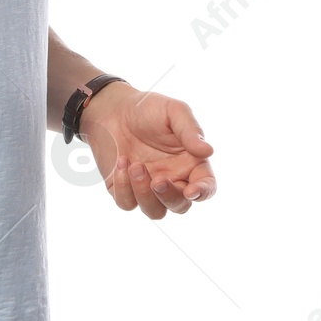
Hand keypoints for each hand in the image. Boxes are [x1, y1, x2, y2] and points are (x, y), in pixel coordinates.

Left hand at [79, 83, 215, 218]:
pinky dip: (124, 188)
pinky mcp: (124, 190)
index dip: (203, 192)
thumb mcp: (173, 111)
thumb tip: (209, 151)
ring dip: (145, 194)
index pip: (206, 186)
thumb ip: (190, 130)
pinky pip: (127, 203)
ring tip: (135, 165)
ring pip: (155, 211)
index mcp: (191, 163)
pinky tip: (121, 162)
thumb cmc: (148, 109)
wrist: (112, 109)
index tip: (191, 191)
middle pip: (180, 206)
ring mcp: (148, 188)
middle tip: (157, 180)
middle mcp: (173, 179)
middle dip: (169, 197)